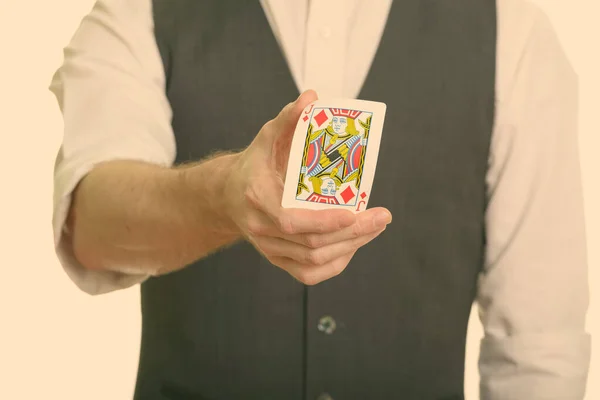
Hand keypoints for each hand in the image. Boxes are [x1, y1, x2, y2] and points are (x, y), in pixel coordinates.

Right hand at [224, 90, 391, 284]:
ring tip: (375, 227)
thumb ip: (288, 119)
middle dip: (352, 233)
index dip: (324, 222)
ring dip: (350, 246)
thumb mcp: (267, 138)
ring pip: (314, 261)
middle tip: (382, 217)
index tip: (355, 212)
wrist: (228, 196)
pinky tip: (353, 245)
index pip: (290, 220)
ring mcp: (269, 249)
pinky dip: (336, 263)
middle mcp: (260, 229)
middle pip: (310, 244)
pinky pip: (309, 273)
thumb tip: (311, 97)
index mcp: (257, 198)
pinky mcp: (277, 260)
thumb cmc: (254, 165)